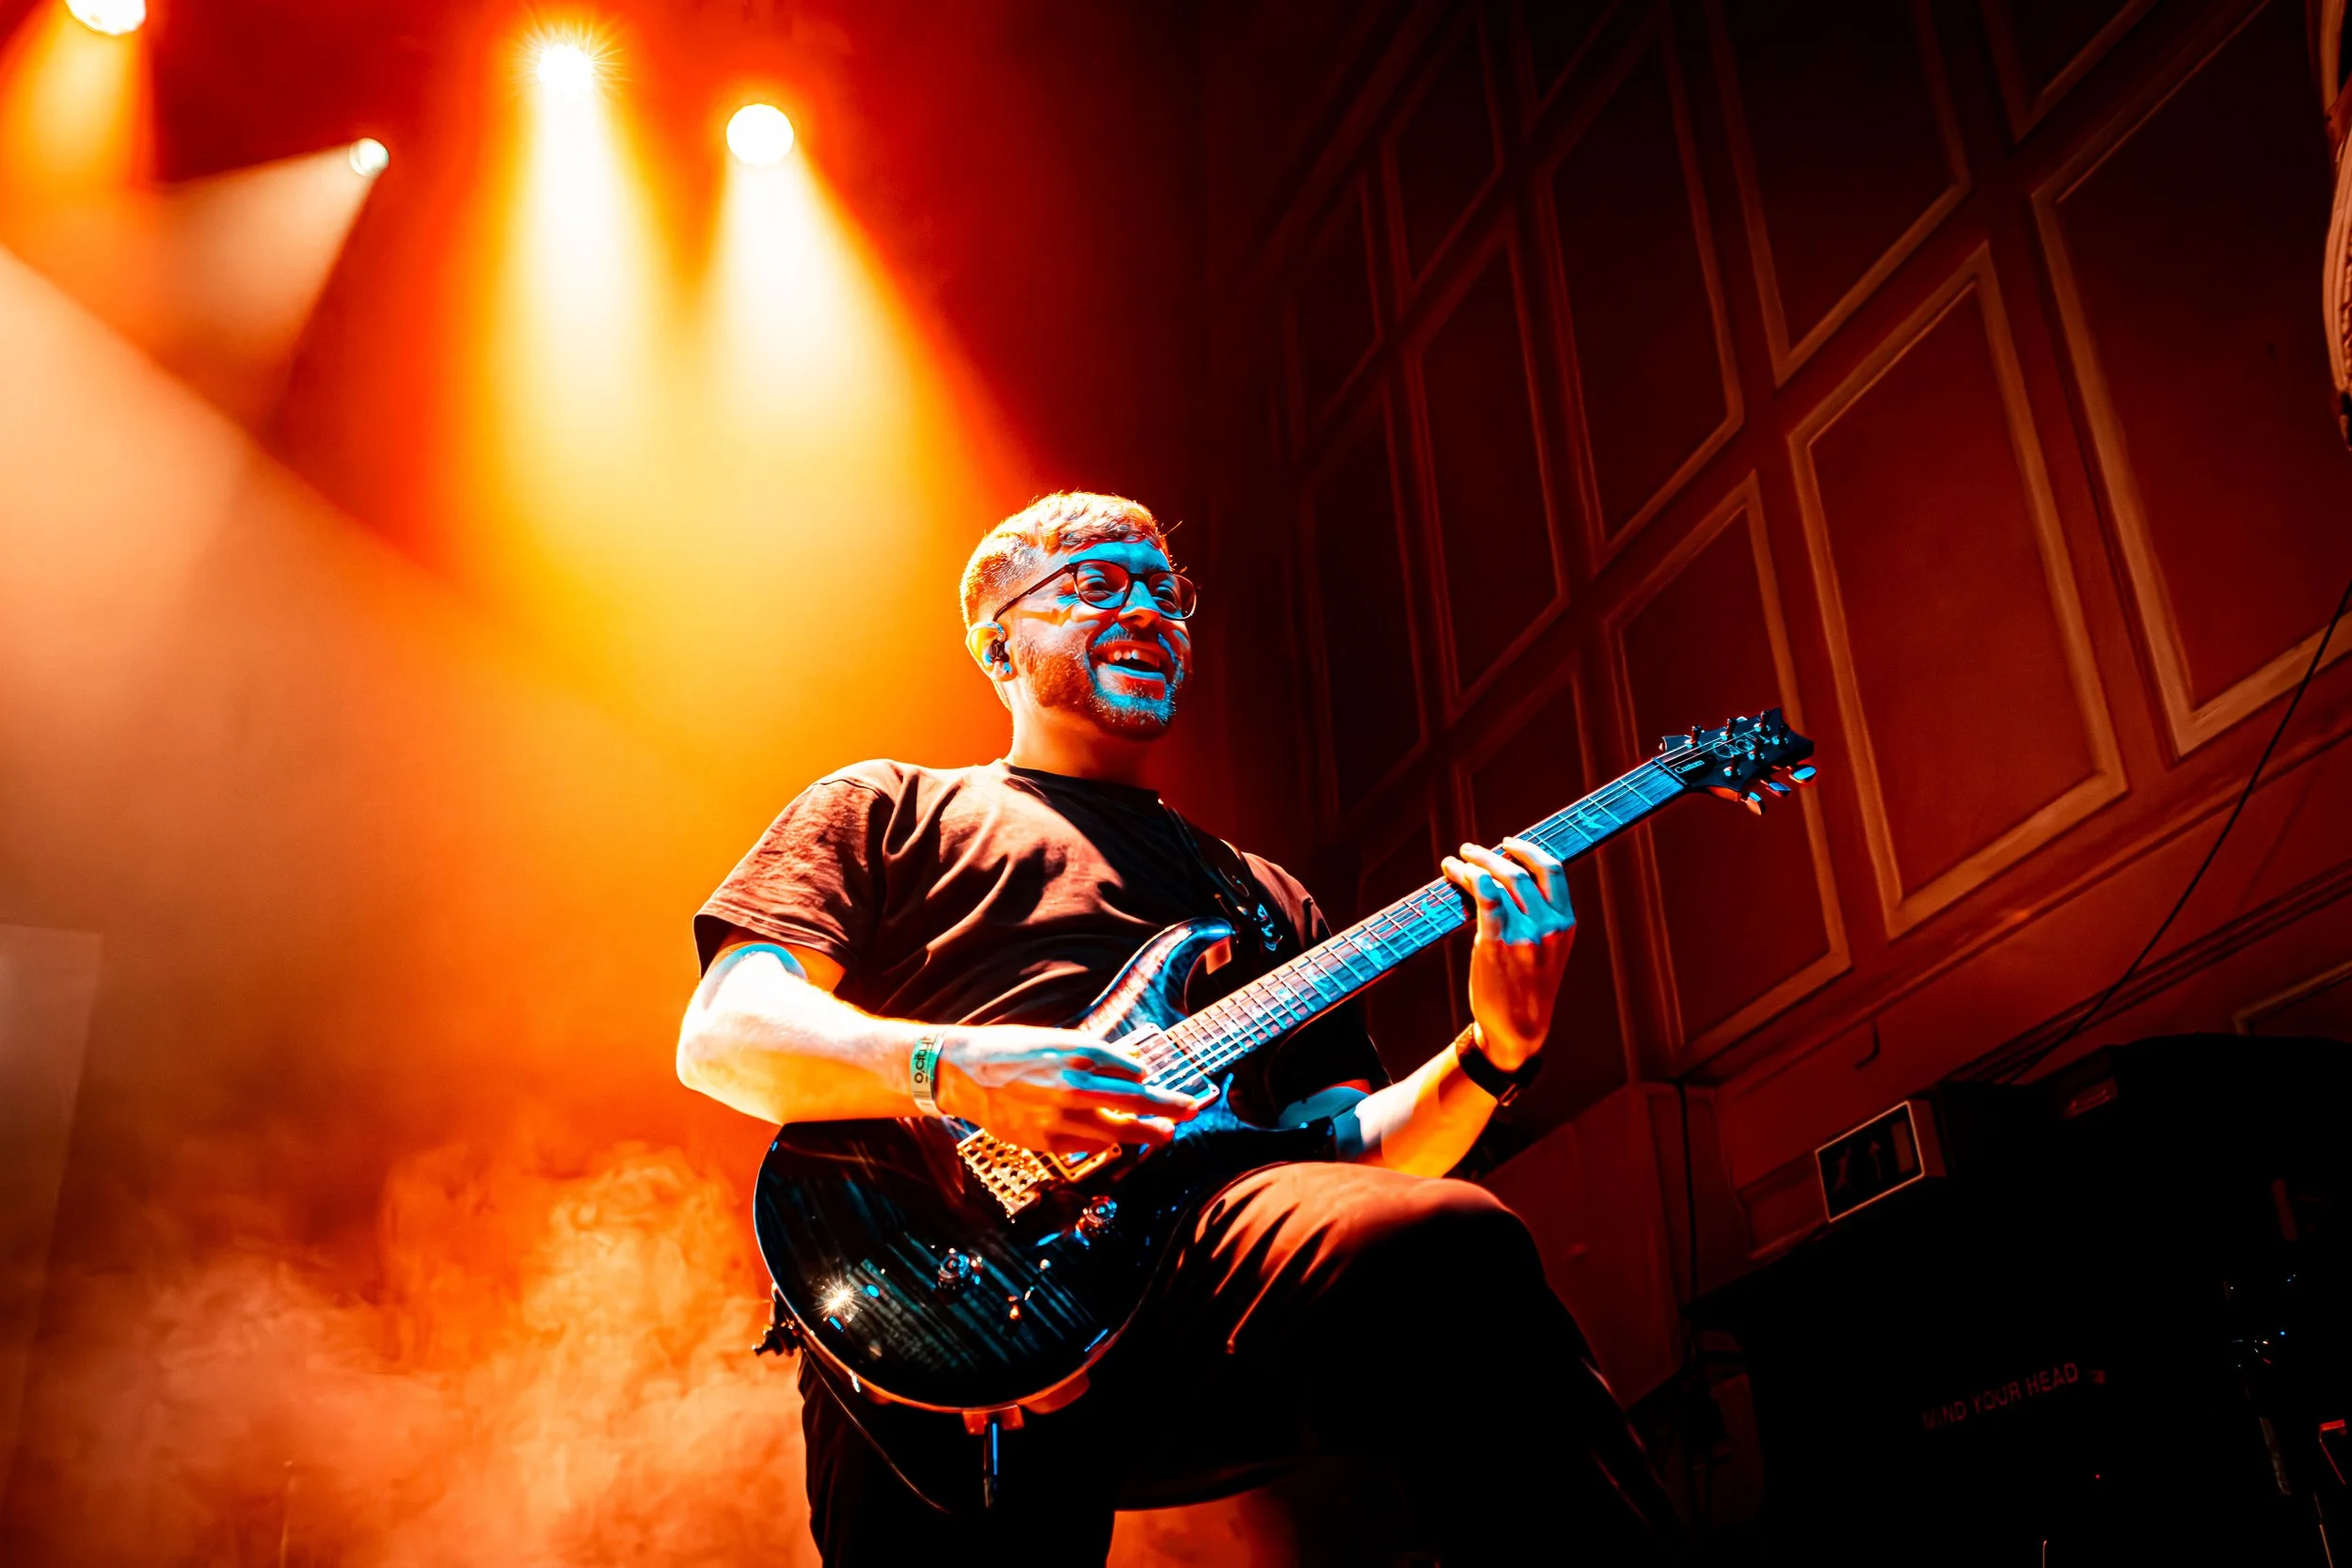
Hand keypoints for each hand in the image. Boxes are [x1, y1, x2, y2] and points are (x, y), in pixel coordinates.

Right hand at [934, 1025, 1213, 1154]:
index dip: (1153, 1080)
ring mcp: (1061, 1117)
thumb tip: (1134, 1065)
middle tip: (1190, 1110)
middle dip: (1168, 1108)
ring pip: (1117, 1131)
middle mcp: (1073, 1085)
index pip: (1133, 1069)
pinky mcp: (1046, 1141)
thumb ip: (1098, 1055)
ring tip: (1164, 1133)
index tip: (1167, 1085)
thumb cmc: (1012, 1050)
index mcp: (1078, 1052)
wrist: (962, 1073)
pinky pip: (1087, 1146)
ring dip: (1145, 1133)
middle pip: (1136, 1101)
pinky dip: (1104, 1142)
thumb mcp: (1058, 1040)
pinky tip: (1113, 1140)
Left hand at [1441, 837, 1575, 1071]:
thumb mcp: (1551, 950)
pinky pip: (1482, 898)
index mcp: (1566, 923)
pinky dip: (1466, 878)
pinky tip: (1453, 873)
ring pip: (1497, 881)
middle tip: (1471, 850)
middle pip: (1518, 872)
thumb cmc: (1530, 987)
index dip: (1528, 850)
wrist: (1519, 1029)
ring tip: (1456, 859)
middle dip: (1491, 854)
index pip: (1552, 870)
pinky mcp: (1496, 944)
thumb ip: (1541, 917)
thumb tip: (1509, 879)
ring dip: (1473, 863)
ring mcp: (1523, 934)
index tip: (1508, 843)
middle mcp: (1548, 925)